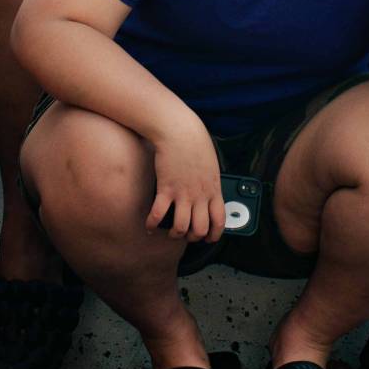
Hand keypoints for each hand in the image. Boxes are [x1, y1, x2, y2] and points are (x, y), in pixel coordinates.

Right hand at [144, 116, 224, 242]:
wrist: (180, 131)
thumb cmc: (196, 144)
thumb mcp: (211, 165)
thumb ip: (210, 182)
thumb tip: (208, 193)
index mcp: (214, 190)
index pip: (219, 221)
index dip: (214, 234)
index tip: (208, 237)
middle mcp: (200, 195)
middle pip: (199, 229)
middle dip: (192, 237)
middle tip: (186, 234)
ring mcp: (182, 194)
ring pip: (180, 227)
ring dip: (174, 234)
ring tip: (170, 231)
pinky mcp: (166, 189)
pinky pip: (158, 215)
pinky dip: (152, 224)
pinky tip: (149, 226)